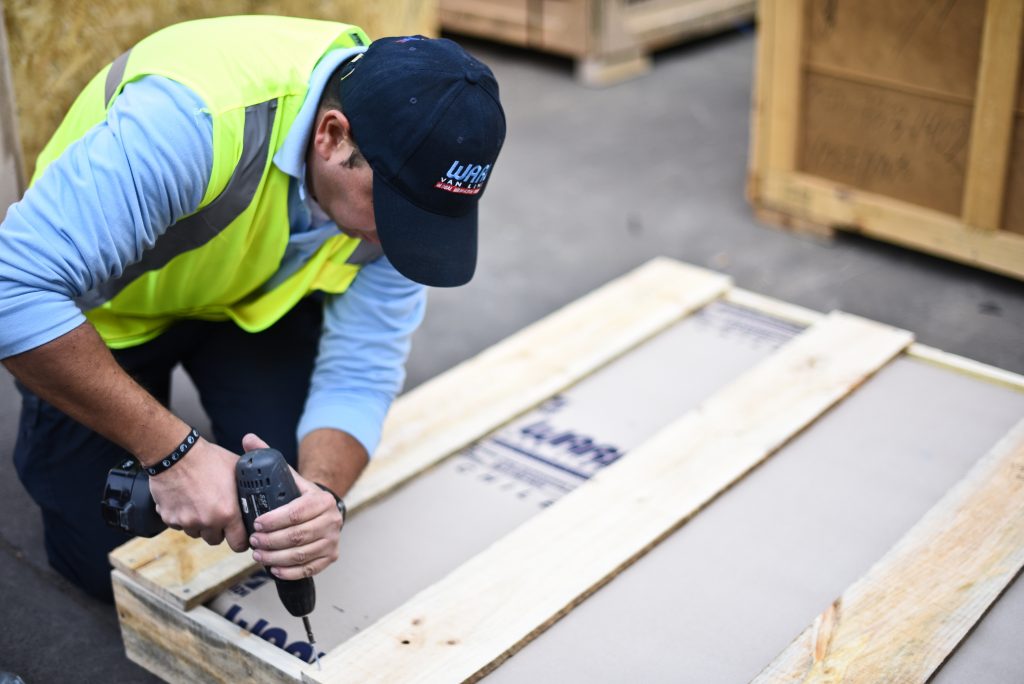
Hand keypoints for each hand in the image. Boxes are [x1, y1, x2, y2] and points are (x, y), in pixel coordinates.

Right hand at [149, 438, 247, 550]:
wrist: (176, 454)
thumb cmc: (208, 459)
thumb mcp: (237, 470)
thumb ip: (247, 487)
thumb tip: (260, 496)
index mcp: (227, 513)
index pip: (239, 544)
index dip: (241, 541)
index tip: (240, 535)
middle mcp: (207, 521)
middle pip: (215, 540)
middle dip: (218, 530)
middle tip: (218, 514)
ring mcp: (187, 521)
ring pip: (197, 532)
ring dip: (200, 524)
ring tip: (201, 502)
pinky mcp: (169, 518)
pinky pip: (179, 525)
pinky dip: (183, 517)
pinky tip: (186, 499)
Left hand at [242, 433, 343, 579]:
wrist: (321, 510)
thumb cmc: (299, 496)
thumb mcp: (286, 476)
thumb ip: (267, 457)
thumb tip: (248, 439)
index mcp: (321, 499)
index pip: (296, 512)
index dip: (274, 520)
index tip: (256, 523)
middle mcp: (332, 519)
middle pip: (298, 535)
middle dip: (271, 540)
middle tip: (253, 541)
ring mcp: (332, 540)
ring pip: (301, 554)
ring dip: (276, 557)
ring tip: (258, 555)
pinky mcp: (330, 557)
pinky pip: (309, 569)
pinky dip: (289, 572)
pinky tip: (273, 570)